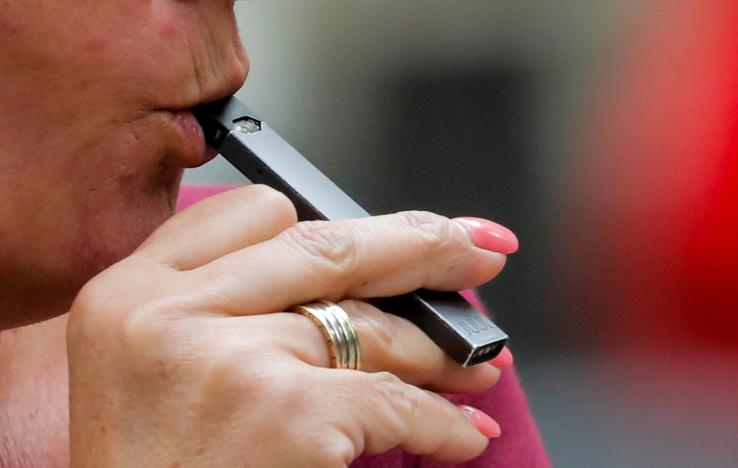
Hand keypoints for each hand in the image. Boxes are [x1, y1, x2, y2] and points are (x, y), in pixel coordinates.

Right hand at [67, 185, 514, 466]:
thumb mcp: (146, 367)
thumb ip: (220, 304)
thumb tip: (349, 278)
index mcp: (130, 290)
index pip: (253, 213)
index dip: (330, 224)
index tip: (382, 234)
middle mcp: (173, 310)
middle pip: (328, 248)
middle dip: (420, 245)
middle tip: (475, 250)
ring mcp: (233, 358)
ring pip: (369, 327)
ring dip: (439, 350)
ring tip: (474, 366)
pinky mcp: (287, 415)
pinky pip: (393, 401)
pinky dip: (440, 420)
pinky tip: (463, 431)